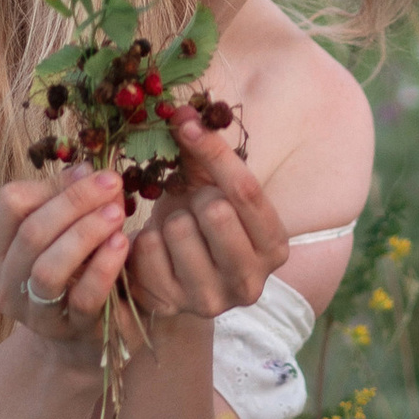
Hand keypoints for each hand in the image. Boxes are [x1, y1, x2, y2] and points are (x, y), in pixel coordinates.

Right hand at [0, 169, 130, 352]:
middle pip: (31, 233)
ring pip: (47, 269)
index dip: (51, 184)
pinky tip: (123, 245)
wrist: (77, 340)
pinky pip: (83, 299)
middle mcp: (6, 283)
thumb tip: (86, 168)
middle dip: (74, 202)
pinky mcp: (68, 331)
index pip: (11, 203)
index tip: (91, 172)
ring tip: (118, 213)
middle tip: (111, 183)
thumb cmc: (72, 274)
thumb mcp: (63, 235)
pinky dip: (103, 268)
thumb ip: (69, 202)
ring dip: (84, 234)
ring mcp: (34, 312)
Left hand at [123, 109, 291, 326]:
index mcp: (275, 247)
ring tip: (175, 230)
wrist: (175, 274)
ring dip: (169, 220)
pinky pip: (147, 249)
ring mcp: (210, 301)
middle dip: (195, 197)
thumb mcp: (213, 187)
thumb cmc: (202, 221)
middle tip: (192, 205)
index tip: (187, 123)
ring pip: (179, 229)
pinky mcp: (170, 307)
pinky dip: (144, 238)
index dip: (215, 152)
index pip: (247, 191)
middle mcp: (250, 283)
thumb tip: (181, 112)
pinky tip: (155, 248)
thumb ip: (205, 151)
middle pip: (216, 212)